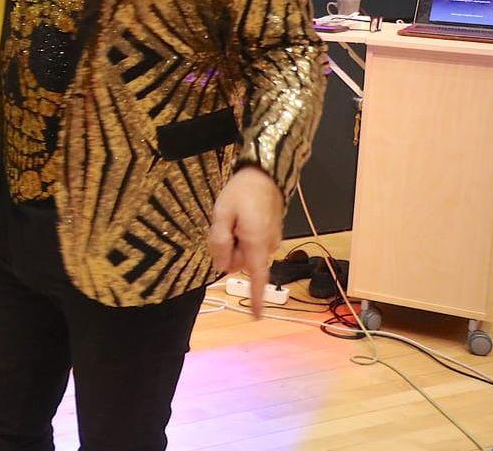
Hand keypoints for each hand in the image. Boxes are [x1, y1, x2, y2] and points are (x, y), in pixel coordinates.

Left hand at [209, 166, 285, 317]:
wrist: (265, 174)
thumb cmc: (241, 193)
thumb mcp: (222, 214)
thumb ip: (220, 242)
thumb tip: (222, 268)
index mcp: (256, 244)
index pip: (257, 278)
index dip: (256, 298)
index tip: (257, 317)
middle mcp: (268, 246)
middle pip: (242, 263)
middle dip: (228, 251)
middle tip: (223, 226)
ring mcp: (272, 240)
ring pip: (246, 253)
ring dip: (235, 242)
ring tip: (232, 219)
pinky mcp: (272, 233)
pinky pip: (253, 243)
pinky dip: (242, 236)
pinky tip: (240, 219)